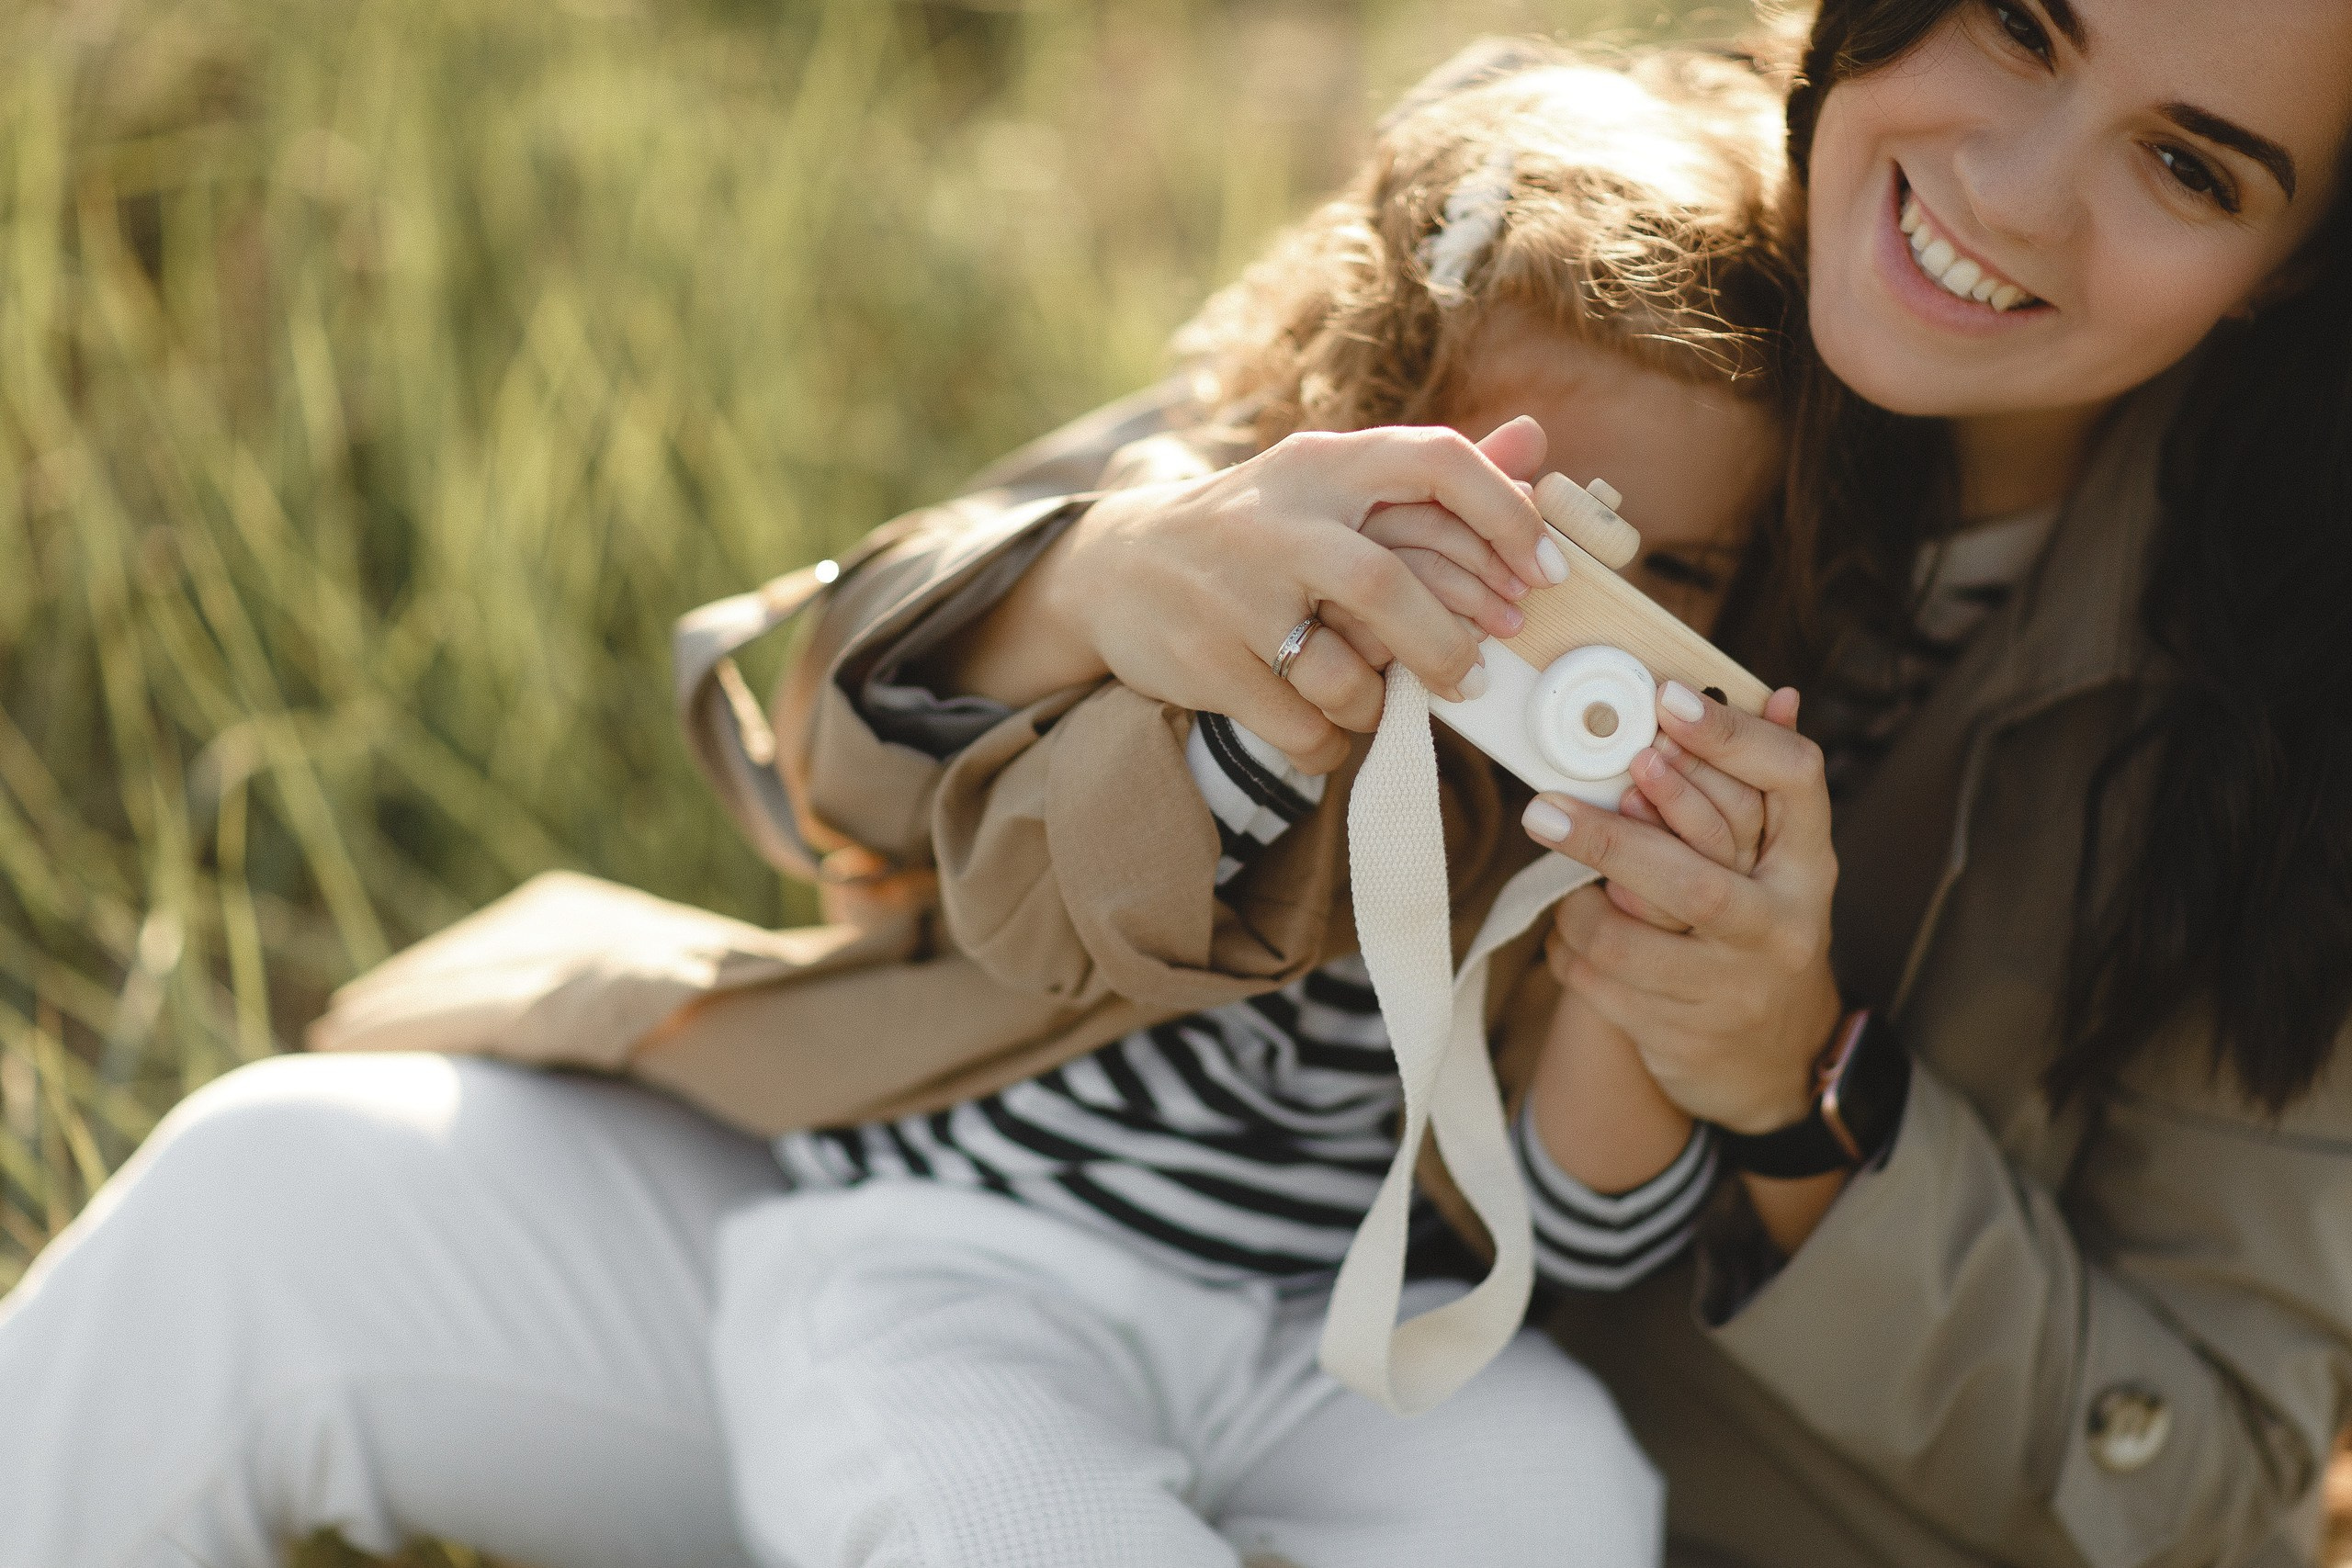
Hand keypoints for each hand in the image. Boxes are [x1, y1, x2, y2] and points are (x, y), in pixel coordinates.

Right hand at [942, 418, 1559, 772]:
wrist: (1116, 567)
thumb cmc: (1256, 528)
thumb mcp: (1329, 484)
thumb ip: (1427, 474)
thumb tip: (1534, 442)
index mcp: (1322, 464)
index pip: (1437, 462)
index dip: (1508, 518)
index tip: (1544, 576)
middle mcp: (1277, 521)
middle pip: (1387, 587)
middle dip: (1446, 645)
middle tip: (1472, 677)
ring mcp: (1233, 595)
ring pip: (1343, 676)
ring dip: (1374, 703)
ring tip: (1373, 700)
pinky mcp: (1206, 663)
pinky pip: (1301, 728)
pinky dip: (1329, 742)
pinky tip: (1325, 727)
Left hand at [1527, 684, 1842, 1134]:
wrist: (1772, 1063)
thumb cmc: (1757, 931)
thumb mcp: (1775, 863)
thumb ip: (1760, 786)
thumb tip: (1779, 693)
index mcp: (1808, 867)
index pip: (1793, 780)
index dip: (1732, 736)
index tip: (1666, 699)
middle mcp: (1782, 928)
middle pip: (1694, 880)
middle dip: (1610, 843)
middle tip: (1542, 809)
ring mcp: (1735, 991)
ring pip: (1628, 943)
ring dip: (1577, 912)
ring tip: (1563, 888)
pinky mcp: (1684, 1037)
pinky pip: (1599, 987)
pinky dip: (1570, 956)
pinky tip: (1570, 939)